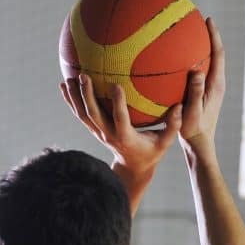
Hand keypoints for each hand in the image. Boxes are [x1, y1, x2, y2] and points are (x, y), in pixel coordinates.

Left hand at [60, 75, 181, 177]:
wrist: (133, 168)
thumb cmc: (152, 152)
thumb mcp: (165, 143)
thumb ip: (172, 126)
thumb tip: (180, 107)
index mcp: (126, 138)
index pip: (120, 119)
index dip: (117, 103)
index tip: (116, 85)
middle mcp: (109, 135)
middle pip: (94, 115)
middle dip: (87, 96)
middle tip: (85, 76)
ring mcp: (99, 134)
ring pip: (83, 115)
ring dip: (75, 97)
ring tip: (70, 77)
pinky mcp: (94, 131)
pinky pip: (80, 115)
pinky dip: (71, 101)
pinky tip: (64, 85)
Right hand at [179, 17, 224, 151]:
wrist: (199, 144)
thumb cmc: (194, 129)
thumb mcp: (193, 111)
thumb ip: (196, 92)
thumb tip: (197, 71)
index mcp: (216, 84)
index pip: (219, 54)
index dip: (214, 36)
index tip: (208, 20)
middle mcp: (216, 84)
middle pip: (215, 54)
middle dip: (207, 36)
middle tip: (196, 20)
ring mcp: (211, 89)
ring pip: (207, 62)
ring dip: (200, 48)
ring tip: (187, 34)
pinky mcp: (204, 94)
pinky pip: (199, 72)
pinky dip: (191, 61)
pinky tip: (175, 60)